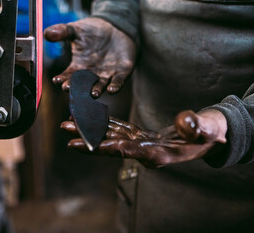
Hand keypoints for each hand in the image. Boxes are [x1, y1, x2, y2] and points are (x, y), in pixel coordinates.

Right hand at [44, 18, 135, 97]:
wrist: (115, 28)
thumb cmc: (92, 31)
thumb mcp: (76, 30)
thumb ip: (62, 32)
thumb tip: (47, 33)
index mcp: (79, 66)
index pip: (69, 75)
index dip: (63, 78)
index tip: (56, 80)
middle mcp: (92, 74)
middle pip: (84, 85)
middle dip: (78, 89)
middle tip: (71, 90)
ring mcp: (107, 74)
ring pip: (100, 86)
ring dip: (97, 91)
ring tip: (93, 94)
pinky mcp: (122, 72)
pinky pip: (118, 81)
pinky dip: (115, 86)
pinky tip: (112, 90)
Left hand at [61, 110, 226, 167]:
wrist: (204, 139)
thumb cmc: (207, 135)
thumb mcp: (207, 130)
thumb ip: (197, 128)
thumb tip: (187, 122)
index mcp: (155, 154)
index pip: (125, 151)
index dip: (101, 146)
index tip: (80, 143)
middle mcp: (142, 152)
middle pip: (110, 145)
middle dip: (87, 140)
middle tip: (65, 132)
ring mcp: (139, 144)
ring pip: (110, 136)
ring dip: (90, 129)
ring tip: (70, 121)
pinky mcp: (138, 137)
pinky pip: (118, 129)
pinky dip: (104, 123)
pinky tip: (91, 117)